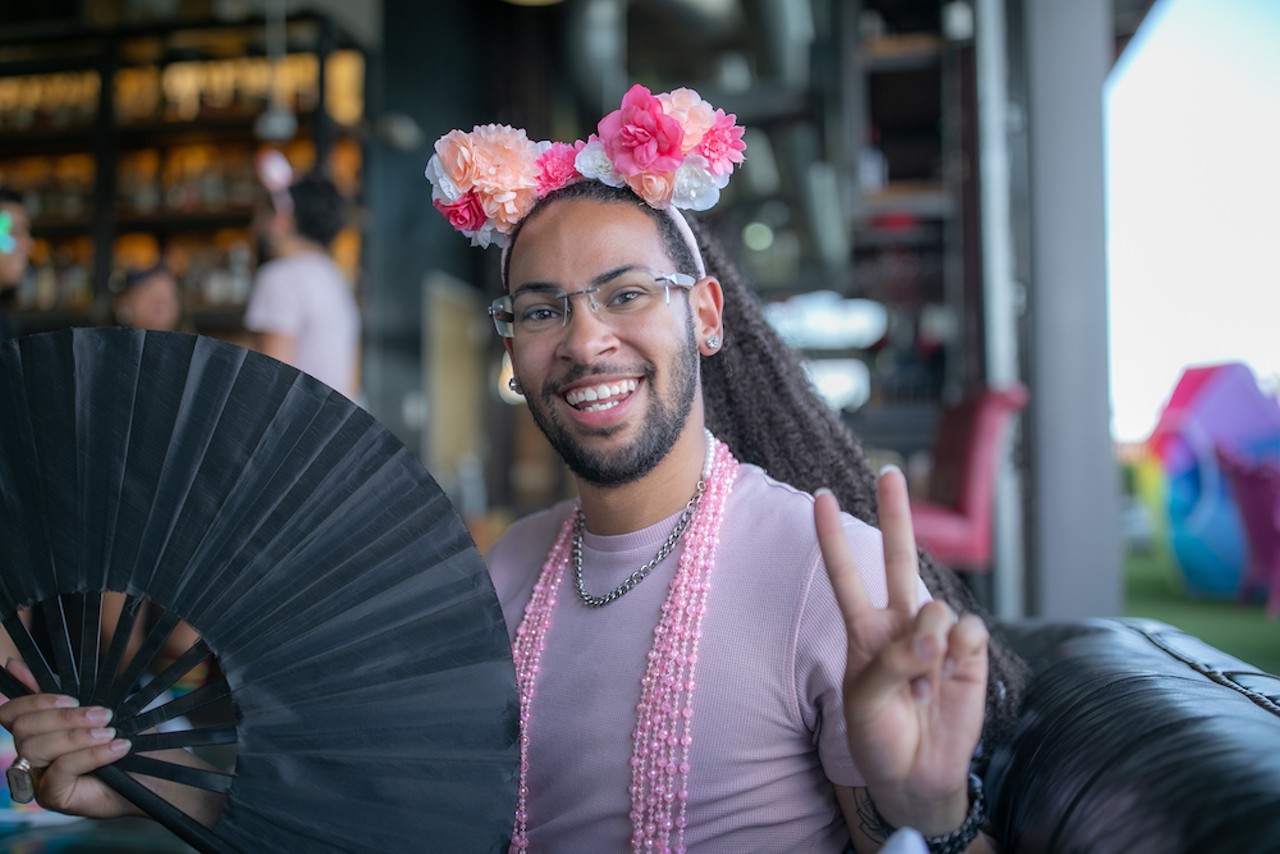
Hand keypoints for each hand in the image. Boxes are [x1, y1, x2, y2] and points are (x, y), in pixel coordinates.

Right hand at [0, 658, 138, 819]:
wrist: (152, 773)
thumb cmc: (123, 738)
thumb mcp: (95, 707)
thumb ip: (60, 689)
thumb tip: (15, 665)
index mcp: (38, 730)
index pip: (11, 713)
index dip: (33, 700)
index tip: (71, 697)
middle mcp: (32, 754)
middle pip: (24, 728)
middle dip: (65, 717)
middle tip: (104, 714)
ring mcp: (38, 777)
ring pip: (36, 748)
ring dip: (77, 736)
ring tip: (109, 732)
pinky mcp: (51, 796)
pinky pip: (60, 770)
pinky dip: (91, 755)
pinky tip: (116, 748)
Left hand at [816, 467, 988, 834]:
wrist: (917, 776)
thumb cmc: (879, 736)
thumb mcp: (865, 701)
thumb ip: (893, 661)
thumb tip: (934, 635)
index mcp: (864, 629)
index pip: (845, 575)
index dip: (832, 537)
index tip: (820, 496)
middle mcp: (900, 622)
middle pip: (898, 558)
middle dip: (895, 514)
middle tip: (888, 471)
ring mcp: (937, 634)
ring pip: (934, 607)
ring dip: (928, 647)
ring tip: (921, 689)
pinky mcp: (970, 651)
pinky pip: (967, 630)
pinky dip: (958, 654)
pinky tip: (950, 680)